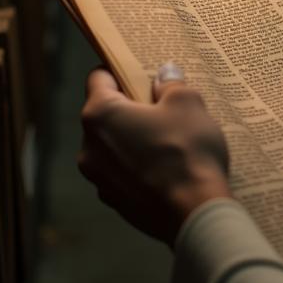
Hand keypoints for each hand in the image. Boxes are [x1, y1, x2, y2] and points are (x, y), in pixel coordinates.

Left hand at [78, 65, 230, 244]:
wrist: (194, 213)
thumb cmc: (187, 150)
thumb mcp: (187, 102)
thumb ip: (171, 83)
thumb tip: (164, 74)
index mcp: (99, 115)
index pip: (99, 78)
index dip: (121, 69)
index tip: (142, 70)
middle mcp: (88, 147)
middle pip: (106, 113)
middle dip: (132, 105)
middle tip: (164, 103)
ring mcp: (100, 179)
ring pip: (114, 145)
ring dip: (135, 137)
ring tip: (171, 136)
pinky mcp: (115, 202)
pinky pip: (124, 172)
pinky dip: (139, 165)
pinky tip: (169, 165)